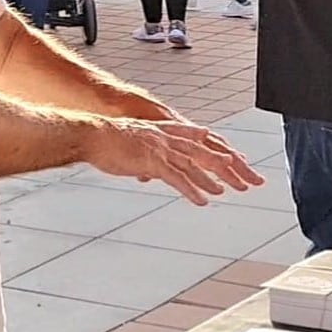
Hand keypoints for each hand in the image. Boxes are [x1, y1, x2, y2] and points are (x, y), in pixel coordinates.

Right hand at [116, 94, 263, 187]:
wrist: (93, 135)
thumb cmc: (106, 141)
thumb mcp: (131, 146)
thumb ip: (143, 159)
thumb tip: (146, 171)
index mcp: (163, 131)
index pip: (194, 139)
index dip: (213, 147)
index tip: (230, 155)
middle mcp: (167, 138)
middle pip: (202, 151)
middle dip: (223, 165)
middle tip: (239, 176)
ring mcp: (161, 149)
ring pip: (193, 165)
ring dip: (209, 180)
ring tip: (223, 191)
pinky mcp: (153, 161)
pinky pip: (178, 178)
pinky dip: (192, 190)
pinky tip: (202, 200)